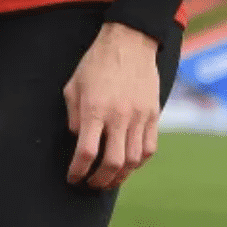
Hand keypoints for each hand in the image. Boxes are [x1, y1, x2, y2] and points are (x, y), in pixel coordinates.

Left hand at [64, 22, 161, 189]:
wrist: (129, 42)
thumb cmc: (96, 63)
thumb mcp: (73, 86)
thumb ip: (74, 116)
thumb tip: (79, 142)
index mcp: (95, 109)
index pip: (86, 152)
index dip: (78, 171)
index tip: (73, 177)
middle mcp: (119, 116)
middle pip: (113, 163)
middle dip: (99, 180)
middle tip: (90, 184)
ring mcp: (139, 117)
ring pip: (133, 161)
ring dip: (120, 176)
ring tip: (109, 179)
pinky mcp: (153, 115)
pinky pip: (149, 148)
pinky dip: (139, 162)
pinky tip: (128, 164)